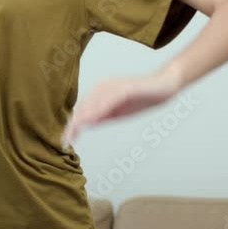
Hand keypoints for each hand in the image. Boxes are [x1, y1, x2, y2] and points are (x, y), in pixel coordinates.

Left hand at [62, 72, 181, 146]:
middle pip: (83, 107)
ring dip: (83, 118)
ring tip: (74, 131)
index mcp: (98, 93)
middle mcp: (102, 87)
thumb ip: (101, 116)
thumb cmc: (139, 100)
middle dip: (73, 125)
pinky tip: (94, 118)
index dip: (72, 126)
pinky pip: (110, 99)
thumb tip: (84, 125)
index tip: (65, 142)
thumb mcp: (117, 112)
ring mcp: (113, 86)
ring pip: (93, 103)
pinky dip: (101, 109)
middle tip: (65, 141)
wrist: (162, 88)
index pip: (81, 111)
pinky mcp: (125, 87)